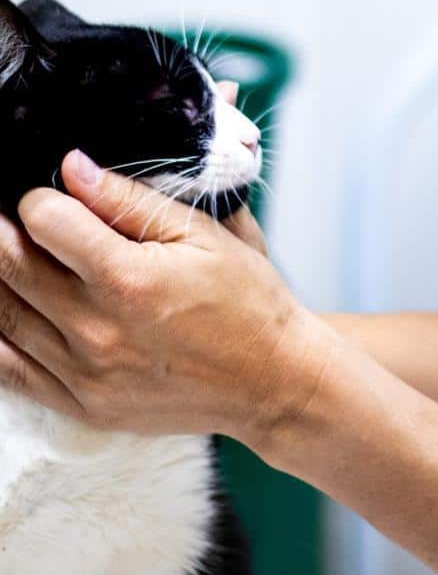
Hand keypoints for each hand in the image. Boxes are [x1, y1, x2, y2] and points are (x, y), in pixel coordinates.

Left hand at [0, 149, 335, 449]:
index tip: (51, 193)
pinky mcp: (82, 406)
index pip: (46, 221)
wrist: (272, 380)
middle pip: (10, 266)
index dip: (41, 198)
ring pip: (2, 316)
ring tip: (7, 251)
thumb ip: (132, 200)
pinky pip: (10, 372)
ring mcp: (85, 374)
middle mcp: (97, 330)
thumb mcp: (203, 234)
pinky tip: (6, 307)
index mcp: (129, 279)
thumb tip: (74, 168)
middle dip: (1, 230)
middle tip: (8, 215)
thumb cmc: (247, 301)